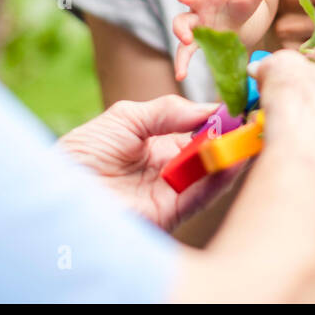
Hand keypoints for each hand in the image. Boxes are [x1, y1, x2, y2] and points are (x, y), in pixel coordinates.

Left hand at [56, 94, 242, 231]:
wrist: (59, 188)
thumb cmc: (84, 152)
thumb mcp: (127, 117)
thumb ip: (169, 111)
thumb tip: (209, 108)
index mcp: (158, 144)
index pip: (199, 130)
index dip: (220, 117)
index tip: (242, 101)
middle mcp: (170, 168)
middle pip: (211, 151)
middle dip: (233, 134)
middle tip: (254, 116)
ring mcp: (172, 191)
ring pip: (212, 173)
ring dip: (233, 154)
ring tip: (251, 133)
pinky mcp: (171, 212)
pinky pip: (203, 194)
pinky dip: (221, 177)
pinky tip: (233, 158)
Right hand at [173, 0, 285, 79]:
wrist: (230, 12)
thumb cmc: (240, 0)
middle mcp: (201, 2)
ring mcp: (195, 20)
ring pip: (182, 22)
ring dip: (181, 30)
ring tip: (186, 39)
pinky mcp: (193, 38)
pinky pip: (184, 50)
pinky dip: (182, 62)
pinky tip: (181, 75)